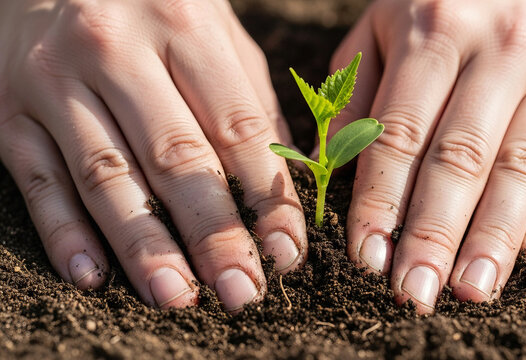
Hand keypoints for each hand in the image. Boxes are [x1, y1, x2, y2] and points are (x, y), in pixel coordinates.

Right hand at [0, 0, 306, 311]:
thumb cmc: (151, 6)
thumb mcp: (214, 32)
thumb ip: (248, 100)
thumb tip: (284, 182)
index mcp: (182, 25)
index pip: (236, 127)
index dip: (266, 196)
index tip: (286, 252)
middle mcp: (115, 49)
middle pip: (173, 158)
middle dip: (212, 234)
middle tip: (241, 290)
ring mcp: (55, 81)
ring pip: (106, 178)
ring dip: (143, 247)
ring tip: (177, 296)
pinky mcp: (8, 112)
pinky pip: (38, 180)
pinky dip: (64, 233)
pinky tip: (94, 276)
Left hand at [329, 0, 525, 312]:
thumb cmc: (436, 7)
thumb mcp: (379, 30)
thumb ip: (353, 97)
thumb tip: (333, 174)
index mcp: (434, 32)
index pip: (400, 134)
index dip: (381, 201)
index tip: (367, 257)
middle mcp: (499, 52)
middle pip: (463, 158)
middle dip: (435, 233)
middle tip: (415, 291)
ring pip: (522, 169)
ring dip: (494, 238)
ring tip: (470, 291)